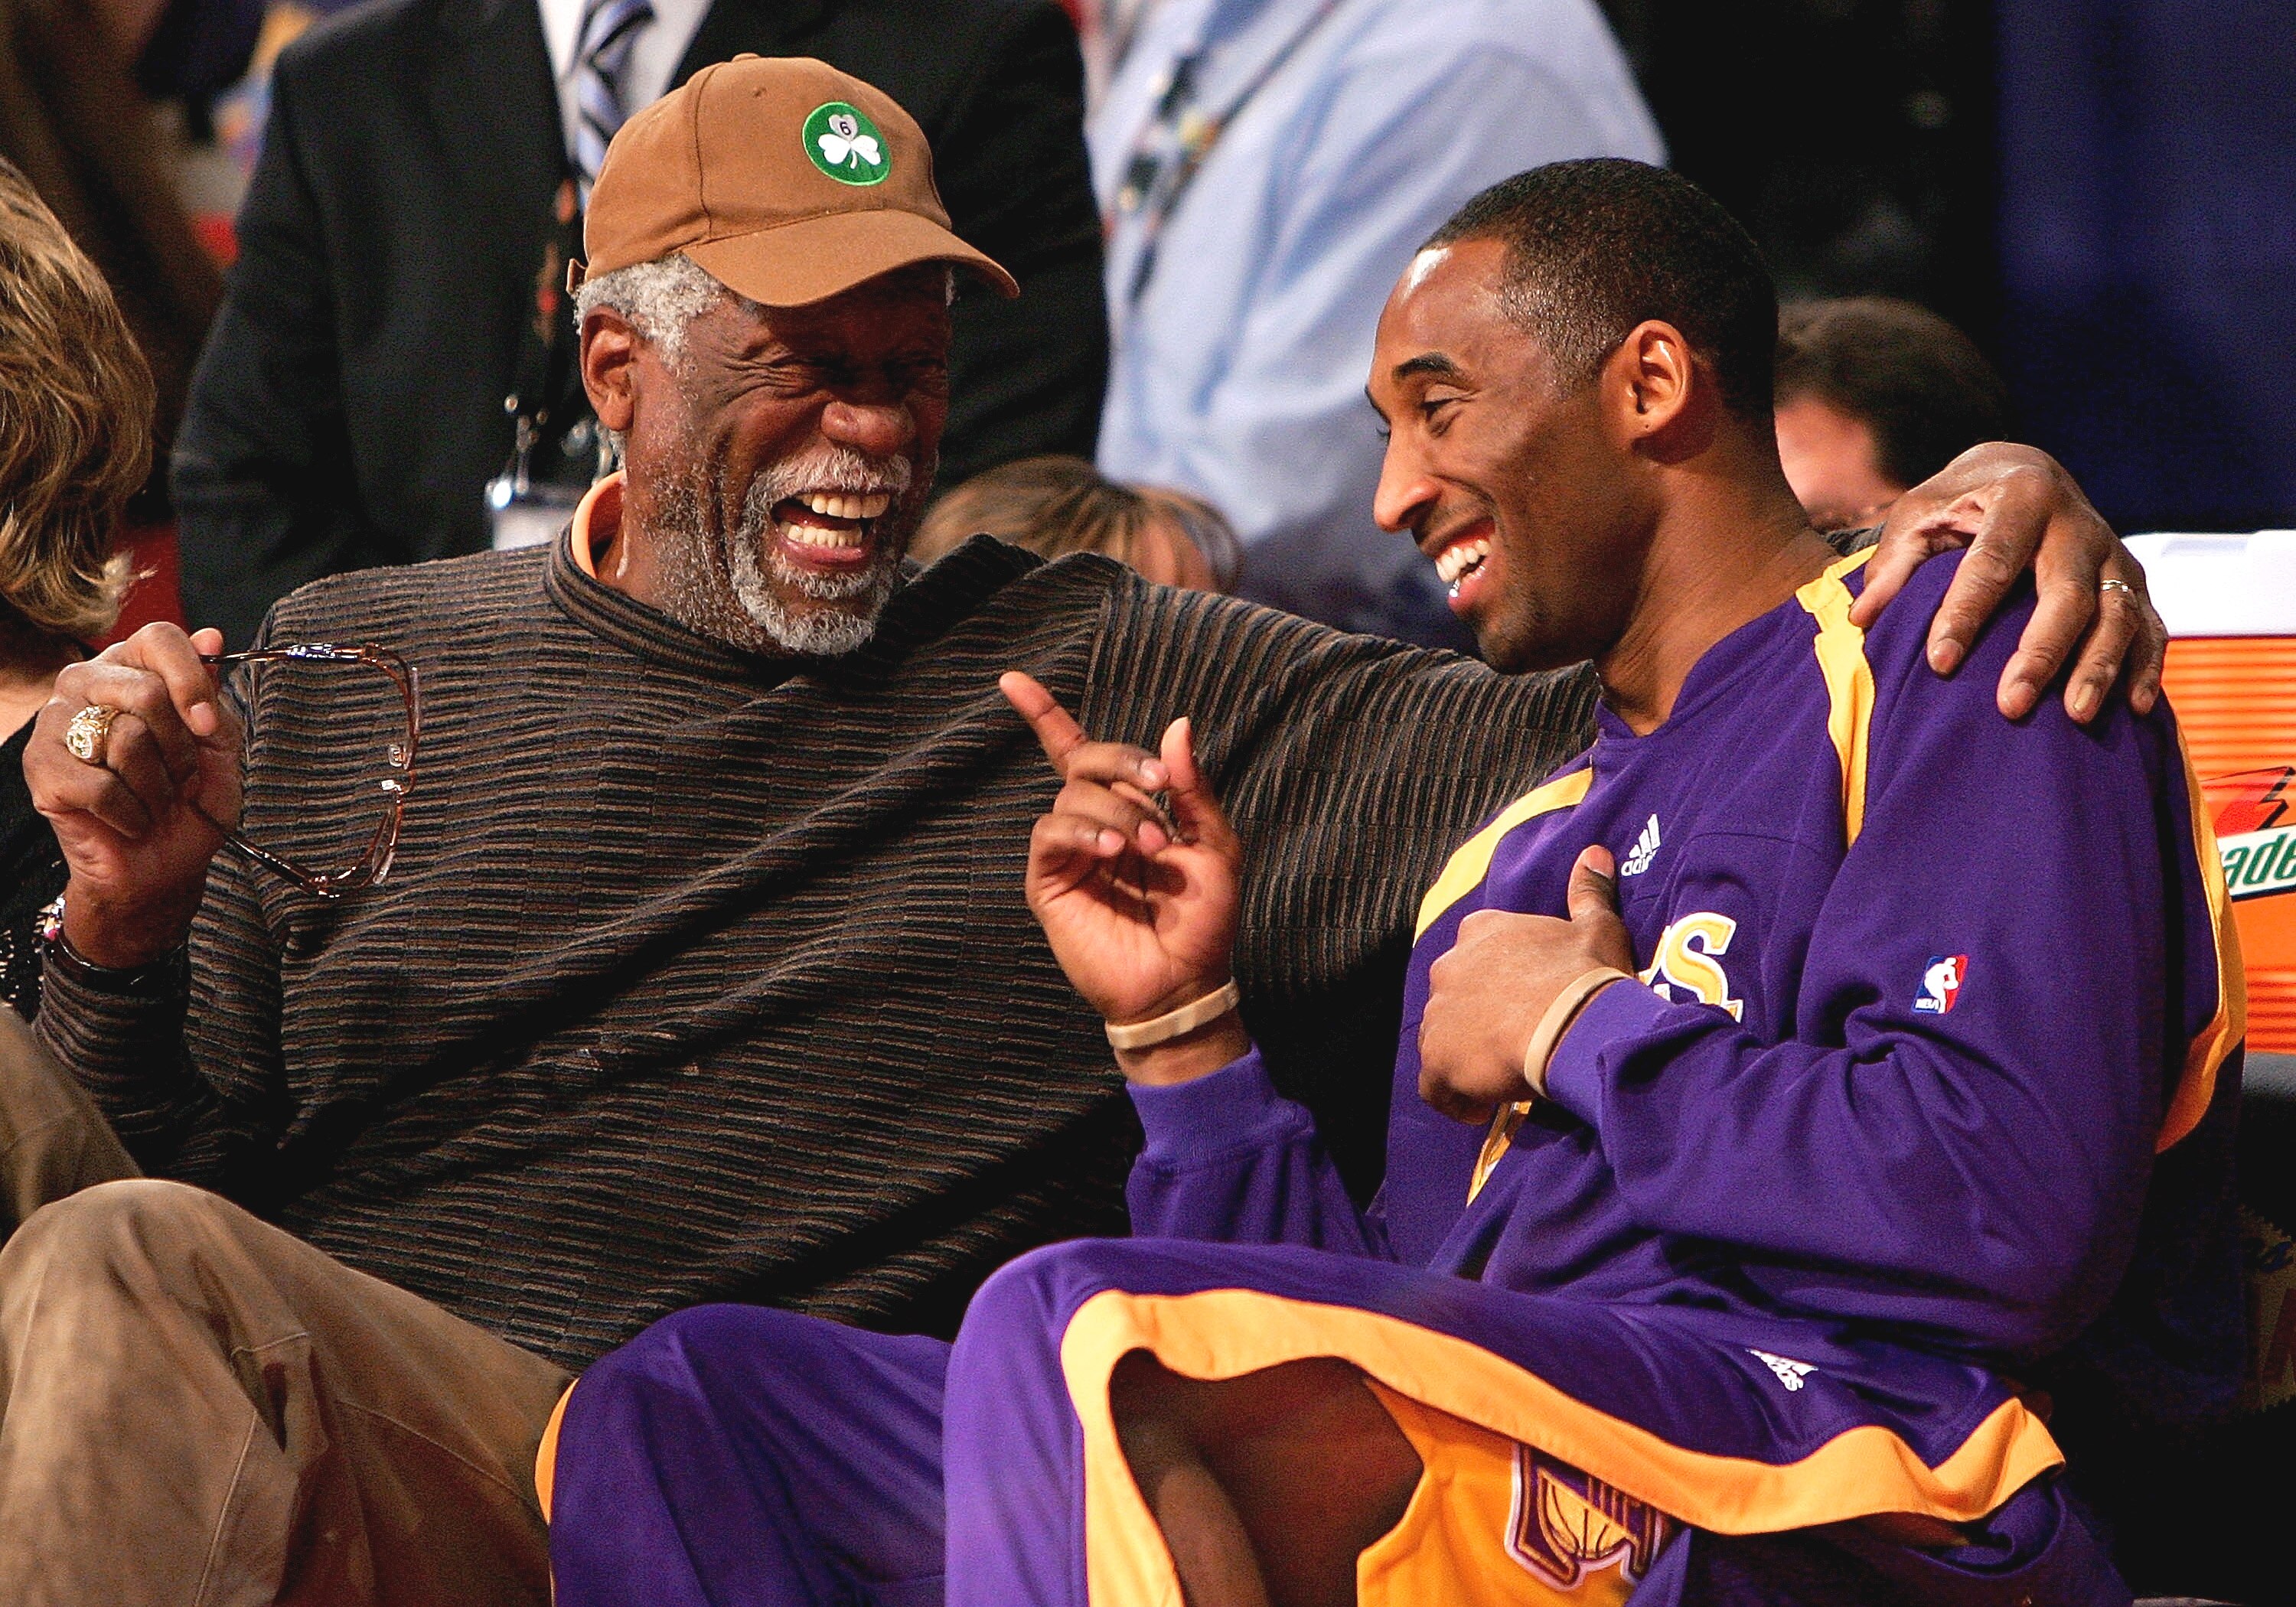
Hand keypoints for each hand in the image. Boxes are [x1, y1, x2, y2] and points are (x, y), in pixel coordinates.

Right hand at [25, 624, 242, 967]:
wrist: (163, 865)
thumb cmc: (191, 802)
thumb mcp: (220, 746)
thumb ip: (212, 694)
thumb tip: (210, 637)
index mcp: (132, 667)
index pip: (158, 637)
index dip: (190, 680)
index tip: (208, 725)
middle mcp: (86, 683)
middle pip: (145, 691)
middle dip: (181, 748)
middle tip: (181, 777)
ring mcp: (55, 723)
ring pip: (126, 739)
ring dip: (159, 784)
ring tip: (156, 798)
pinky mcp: (40, 768)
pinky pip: (101, 785)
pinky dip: (133, 812)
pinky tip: (132, 817)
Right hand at [1002, 672, 1246, 1085]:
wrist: (1184, 982)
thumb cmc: (1203, 921)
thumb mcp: (1214, 845)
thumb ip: (1192, 787)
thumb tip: (1177, 723)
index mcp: (1127, 809)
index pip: (1077, 751)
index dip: (1043, 715)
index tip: (1011, 679)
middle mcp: (1092, 824)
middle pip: (1084, 761)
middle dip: (1123, 763)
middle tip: (1160, 790)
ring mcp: (1069, 853)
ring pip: (1073, 795)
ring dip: (1118, 811)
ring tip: (1148, 850)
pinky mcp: (1050, 883)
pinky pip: (1051, 832)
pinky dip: (1083, 831)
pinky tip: (1112, 851)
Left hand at [1418, 847, 1633, 1123]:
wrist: (1572, 1023)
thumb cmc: (1587, 975)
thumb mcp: (1597, 929)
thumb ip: (1588, 892)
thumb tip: (1594, 852)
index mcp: (1482, 931)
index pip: (1480, 958)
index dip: (1502, 987)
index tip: (1528, 1007)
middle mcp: (1448, 966)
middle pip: (1457, 1000)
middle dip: (1480, 1023)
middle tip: (1519, 1044)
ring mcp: (1436, 1013)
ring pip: (1444, 1042)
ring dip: (1468, 1061)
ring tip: (1506, 1078)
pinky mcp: (1435, 1059)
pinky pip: (1437, 1088)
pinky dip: (1458, 1100)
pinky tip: (1487, 1107)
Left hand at [1854, 443, 2166, 722]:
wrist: (2026, 470)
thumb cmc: (1960, 502)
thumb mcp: (1920, 515)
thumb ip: (1893, 564)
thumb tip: (1861, 620)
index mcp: (2022, 497)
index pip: (1992, 562)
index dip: (1965, 614)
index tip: (1938, 663)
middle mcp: (2078, 524)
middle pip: (2067, 594)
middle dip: (2041, 652)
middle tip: (2010, 705)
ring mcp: (2113, 553)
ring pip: (2118, 614)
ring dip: (2099, 667)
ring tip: (2074, 717)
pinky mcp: (2135, 580)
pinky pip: (2152, 626)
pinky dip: (2147, 666)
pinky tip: (2135, 708)